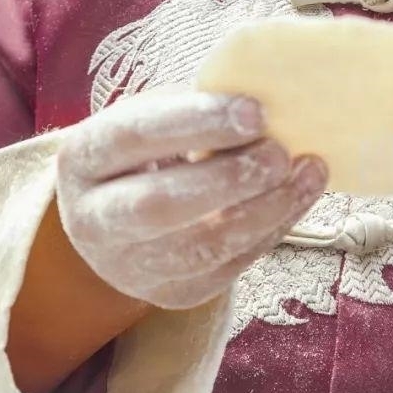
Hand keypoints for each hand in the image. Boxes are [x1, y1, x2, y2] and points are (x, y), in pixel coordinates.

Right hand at [56, 90, 328, 309]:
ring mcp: (130, 266)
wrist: (117, 215)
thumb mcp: (151, 116)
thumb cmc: (146, 148)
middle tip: (280, 152)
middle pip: (160, 205)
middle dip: (230, 178)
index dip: (196, 123)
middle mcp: (94, 219)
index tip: (255, 111)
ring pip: (202, 247)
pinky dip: (271, 230)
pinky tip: (298, 197)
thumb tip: (267, 98)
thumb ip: (194, 108)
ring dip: (266, 209)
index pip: (135, 137)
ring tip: (309, 172)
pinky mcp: (172, 294)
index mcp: (84, 156)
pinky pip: (228, 268)